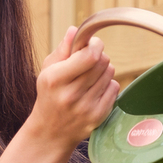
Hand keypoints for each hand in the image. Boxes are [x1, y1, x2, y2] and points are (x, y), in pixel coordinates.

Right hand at [26, 26, 120, 148]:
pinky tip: (95, 90)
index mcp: (55, 79)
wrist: (50, 132)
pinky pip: (114, 88)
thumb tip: (75, 30)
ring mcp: (85, 107)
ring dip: (104, 71)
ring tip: (91, 77)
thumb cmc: (49, 95)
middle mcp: (70, 94)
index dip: (95, 45)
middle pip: (102, 62)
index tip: (91, 45)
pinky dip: (108, 85)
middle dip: (99, 56)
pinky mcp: (97, 116)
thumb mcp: (47, 71)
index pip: (89, 55)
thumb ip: (62, 50)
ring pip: (110, 73)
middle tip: (90, 62)